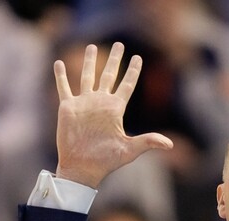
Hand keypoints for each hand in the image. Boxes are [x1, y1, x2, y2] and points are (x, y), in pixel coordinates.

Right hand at [53, 42, 172, 187]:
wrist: (82, 167)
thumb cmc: (106, 161)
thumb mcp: (130, 150)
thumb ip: (148, 142)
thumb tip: (170, 145)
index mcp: (116, 109)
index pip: (127, 85)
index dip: (133, 72)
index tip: (138, 58)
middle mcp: (101, 103)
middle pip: (109, 75)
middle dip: (114, 60)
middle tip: (119, 44)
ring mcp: (84, 104)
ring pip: (87, 76)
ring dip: (89, 62)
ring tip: (92, 46)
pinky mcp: (68, 108)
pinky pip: (64, 87)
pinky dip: (61, 76)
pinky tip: (59, 63)